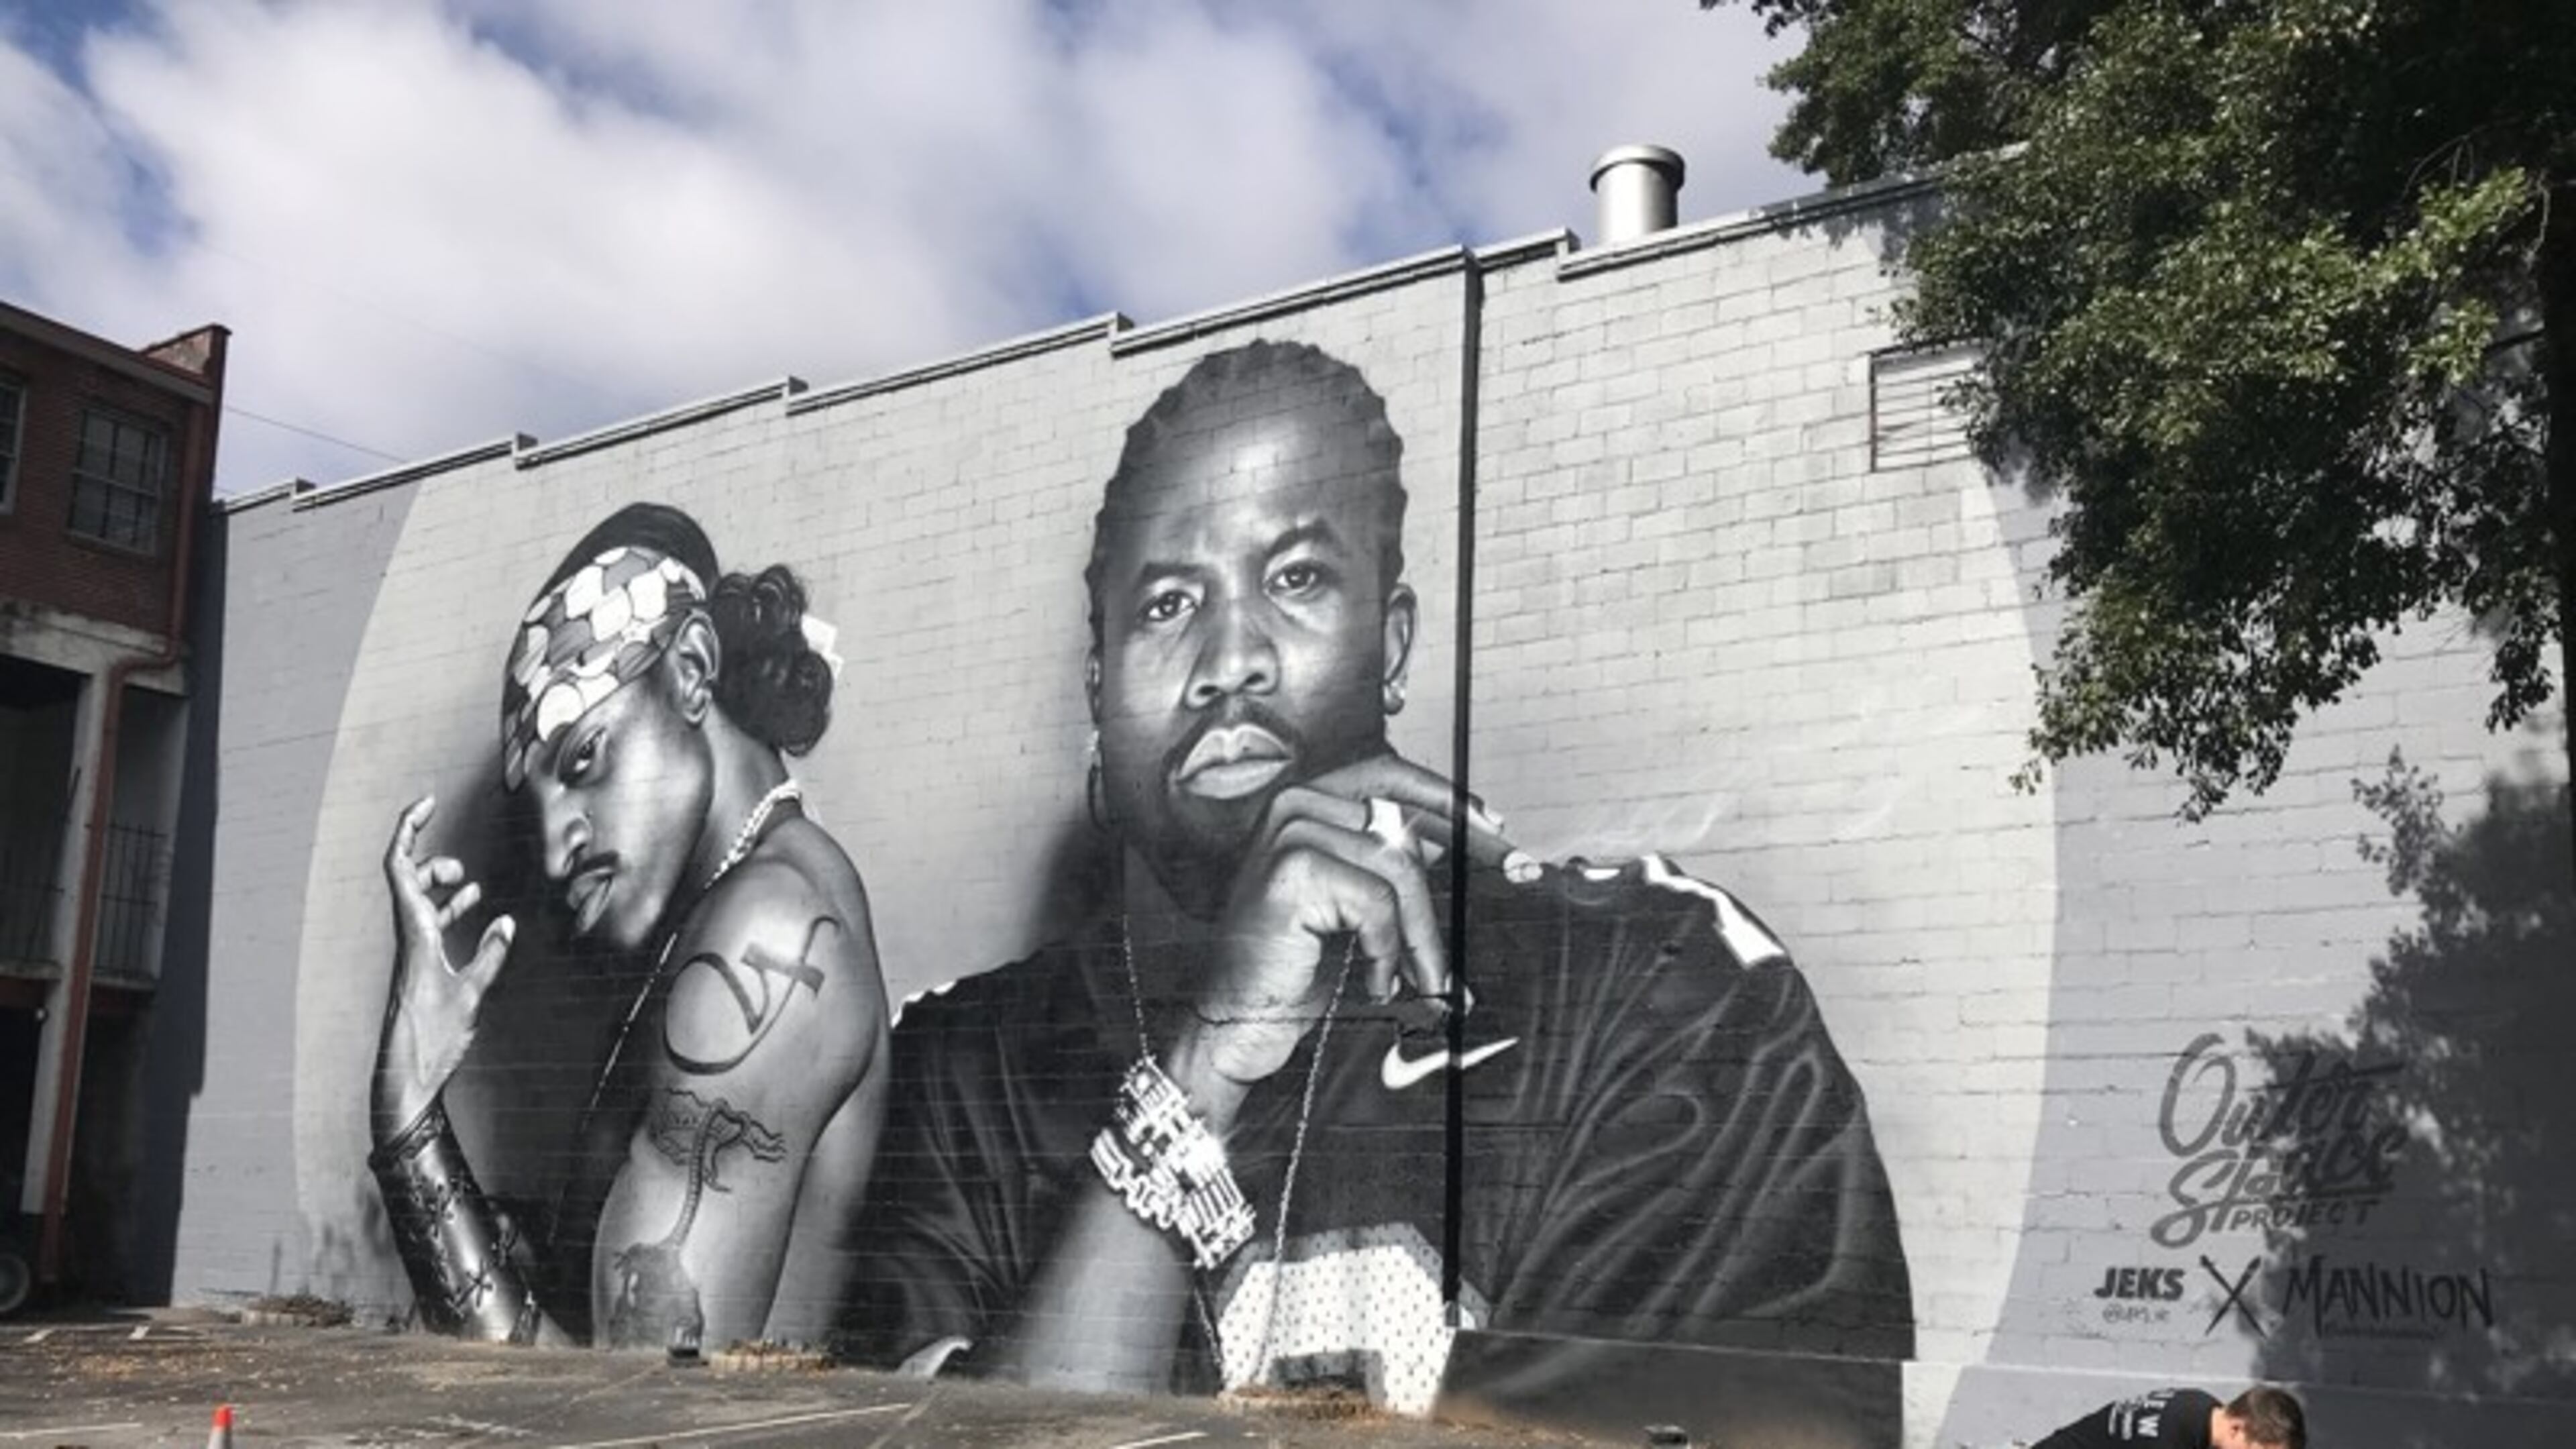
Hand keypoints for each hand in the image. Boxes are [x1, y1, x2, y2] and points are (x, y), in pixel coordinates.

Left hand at [372, 795, 515, 1143]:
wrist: (404, 1075)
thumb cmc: (431, 1038)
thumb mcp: (470, 993)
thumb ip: (489, 955)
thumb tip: (504, 923)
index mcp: (413, 932)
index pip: (401, 866)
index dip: (410, 829)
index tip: (427, 803)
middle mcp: (407, 936)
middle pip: (408, 879)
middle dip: (433, 860)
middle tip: (461, 867)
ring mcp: (411, 952)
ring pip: (419, 902)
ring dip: (442, 888)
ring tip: (468, 885)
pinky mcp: (419, 968)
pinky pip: (430, 926)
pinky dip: (449, 914)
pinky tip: (475, 920)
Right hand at [1170, 755, 1522, 1112]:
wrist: (1237, 1022)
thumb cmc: (1291, 967)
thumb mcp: (1352, 904)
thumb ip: (1389, 861)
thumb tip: (1453, 835)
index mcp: (1307, 801)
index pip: (1391, 776)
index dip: (1449, 800)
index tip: (1496, 827)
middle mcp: (1294, 804)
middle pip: (1404, 828)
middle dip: (1457, 867)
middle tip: (1504, 888)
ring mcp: (1289, 833)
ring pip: (1398, 870)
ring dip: (1421, 935)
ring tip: (1421, 977)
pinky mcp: (1291, 871)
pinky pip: (1376, 903)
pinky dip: (1387, 950)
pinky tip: (1374, 980)